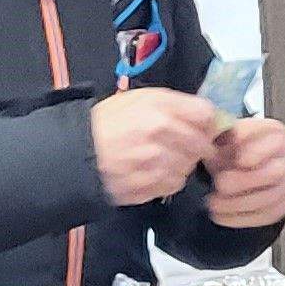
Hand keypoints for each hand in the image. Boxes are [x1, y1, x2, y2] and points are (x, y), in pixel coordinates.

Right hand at [91, 88, 216, 205]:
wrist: (78, 151)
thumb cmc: (108, 122)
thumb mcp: (140, 99)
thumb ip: (174, 104)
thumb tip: (204, 116)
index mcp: (160, 108)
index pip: (206, 114)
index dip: (207, 121)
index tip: (201, 126)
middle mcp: (161, 133)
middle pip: (203, 144)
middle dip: (196, 145)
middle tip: (181, 145)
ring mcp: (156, 162)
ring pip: (190, 166)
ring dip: (182, 163)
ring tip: (161, 158)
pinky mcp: (149, 186)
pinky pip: (175, 184)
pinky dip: (169, 180)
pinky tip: (154, 171)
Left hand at [205, 117, 284, 228]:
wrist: (229, 169)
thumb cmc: (227, 149)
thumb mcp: (219, 135)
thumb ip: (218, 132)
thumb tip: (216, 131)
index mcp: (276, 133)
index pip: (276, 140)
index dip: (258, 151)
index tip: (239, 160)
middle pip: (275, 172)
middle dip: (245, 181)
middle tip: (220, 184)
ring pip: (271, 197)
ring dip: (239, 203)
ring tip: (213, 203)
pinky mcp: (283, 203)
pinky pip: (268, 215)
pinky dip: (242, 218)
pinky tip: (221, 216)